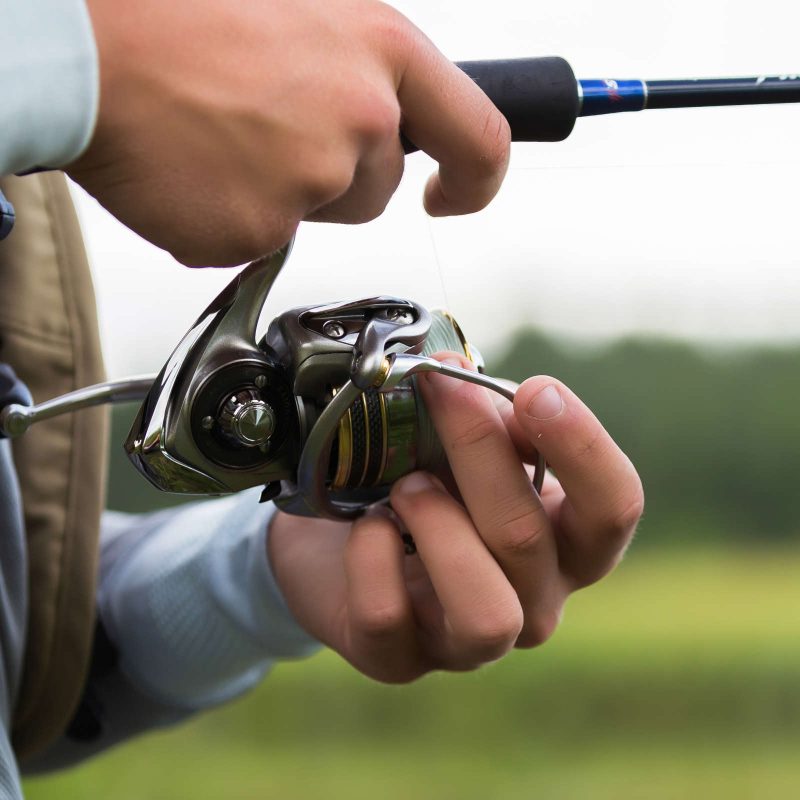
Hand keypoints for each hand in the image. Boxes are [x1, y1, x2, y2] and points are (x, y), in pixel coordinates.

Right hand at [69, 0, 509, 265]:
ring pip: (316, 216)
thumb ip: (356, 67)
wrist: (88, 44)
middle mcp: (360, 118)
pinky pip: (258, 240)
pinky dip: (228, 216)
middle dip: (334, 178)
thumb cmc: (181, 13)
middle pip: (375, 188)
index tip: (451, 196)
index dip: (474, 179)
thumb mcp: (303, 13)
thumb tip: (383, 113)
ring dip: (280, 194)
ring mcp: (310, 180)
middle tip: (266, 131)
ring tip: (221, 137)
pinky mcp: (258, 229)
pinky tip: (195, 169)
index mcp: (381, 51)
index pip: (479, 136)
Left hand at [268, 354, 643, 682]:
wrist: (342, 532)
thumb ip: (494, 420)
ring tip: (407, 488)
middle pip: (527, 539)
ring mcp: (467, 642)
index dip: (582, 447)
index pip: (615, 507)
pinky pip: (388, 617)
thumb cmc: (425, 476)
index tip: (535, 389)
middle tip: (439, 388)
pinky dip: (370, 555)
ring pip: (484, 611)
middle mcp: (533, 601)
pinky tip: (367, 525)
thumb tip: (488, 392)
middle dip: (478, 449)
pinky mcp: (398, 658)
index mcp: (566, 542)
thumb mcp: (467, 440)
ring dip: (439, 528)